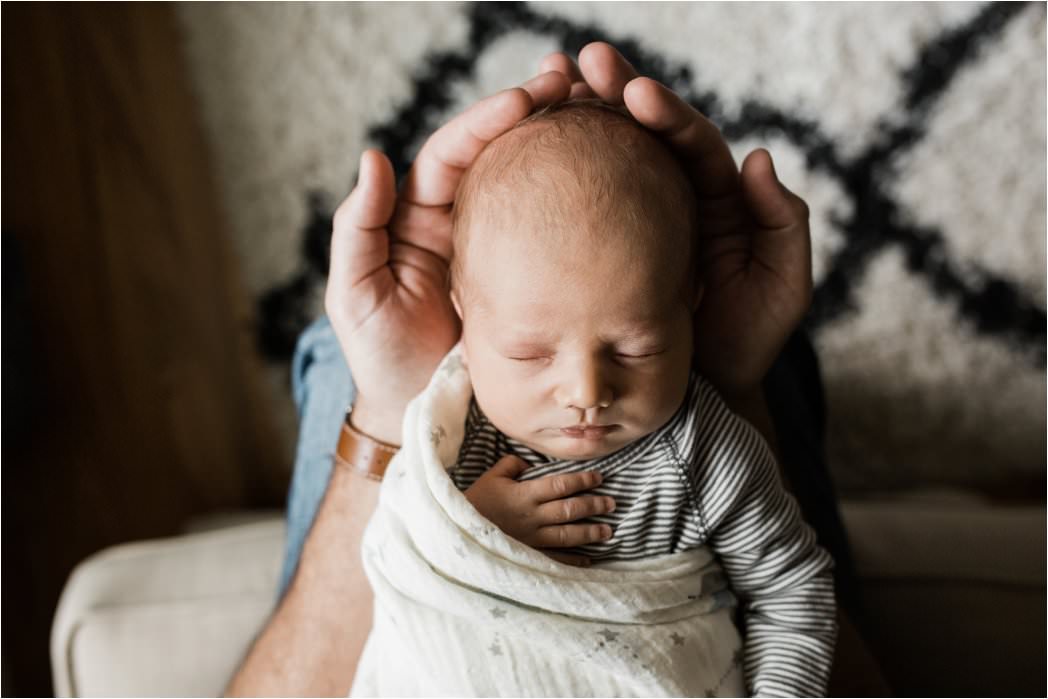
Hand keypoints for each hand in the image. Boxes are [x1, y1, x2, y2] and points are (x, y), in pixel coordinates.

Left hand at [325, 73, 571, 443]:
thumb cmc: (382, 358)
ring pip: (531, 187)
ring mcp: (502, 251)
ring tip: (600, 114)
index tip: (527, 100)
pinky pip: (556, 237)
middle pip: (499, 155)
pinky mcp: (534, 282)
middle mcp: (463, 223)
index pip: (455, 153)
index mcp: (420, 218)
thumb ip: (358, 228)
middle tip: (574, 87)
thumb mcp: (356, 293)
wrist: (423, 417)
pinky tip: (609, 181)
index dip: (487, 120)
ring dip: (560, 147)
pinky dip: (578, 204)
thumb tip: (375, 157)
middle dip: (532, 116)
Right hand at [464, 455, 614, 566]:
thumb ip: (513, 464)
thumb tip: (532, 463)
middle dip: (593, 505)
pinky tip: (589, 559)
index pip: (560, 485)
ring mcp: (531, 539)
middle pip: (569, 510)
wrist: (456, 533)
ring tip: (608, 531)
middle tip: (612, 503)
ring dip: (590, 533)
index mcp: (524, 495)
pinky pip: (555, 559)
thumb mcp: (491, 476)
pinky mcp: (528, 555)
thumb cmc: (475, 502)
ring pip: (567, 536)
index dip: (582, 480)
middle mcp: (531, 517)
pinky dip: (574, 560)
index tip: (599, 477)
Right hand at [541, 44, 812, 398]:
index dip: (665, 112)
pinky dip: (554, 171)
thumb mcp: (781, 289)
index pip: (689, 143)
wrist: (698, 396)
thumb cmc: (745, 345)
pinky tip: (524, 146)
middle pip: (643, 135)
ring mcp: (631, 223)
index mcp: (715, 200)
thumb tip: (757, 158)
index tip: (634, 90)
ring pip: (605, 159)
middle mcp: (672, 200)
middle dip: (613, 93)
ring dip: (579, 118)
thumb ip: (780, 226)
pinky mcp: (596, 249)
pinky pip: (577, 204)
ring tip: (545, 84)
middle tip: (580, 64)